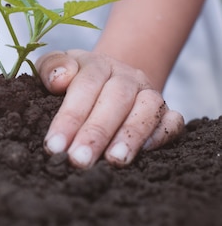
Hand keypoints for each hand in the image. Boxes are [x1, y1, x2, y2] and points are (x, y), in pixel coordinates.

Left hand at [37, 49, 183, 168]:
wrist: (107, 81)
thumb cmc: (70, 80)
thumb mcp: (53, 67)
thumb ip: (51, 67)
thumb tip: (60, 79)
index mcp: (97, 64)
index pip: (85, 86)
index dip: (69, 117)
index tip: (54, 145)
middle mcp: (127, 77)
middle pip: (116, 99)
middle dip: (96, 133)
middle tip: (79, 160)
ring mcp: (149, 94)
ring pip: (147, 109)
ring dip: (130, 136)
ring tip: (114, 161)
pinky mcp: (167, 112)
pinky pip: (173, 122)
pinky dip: (161, 136)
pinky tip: (144, 153)